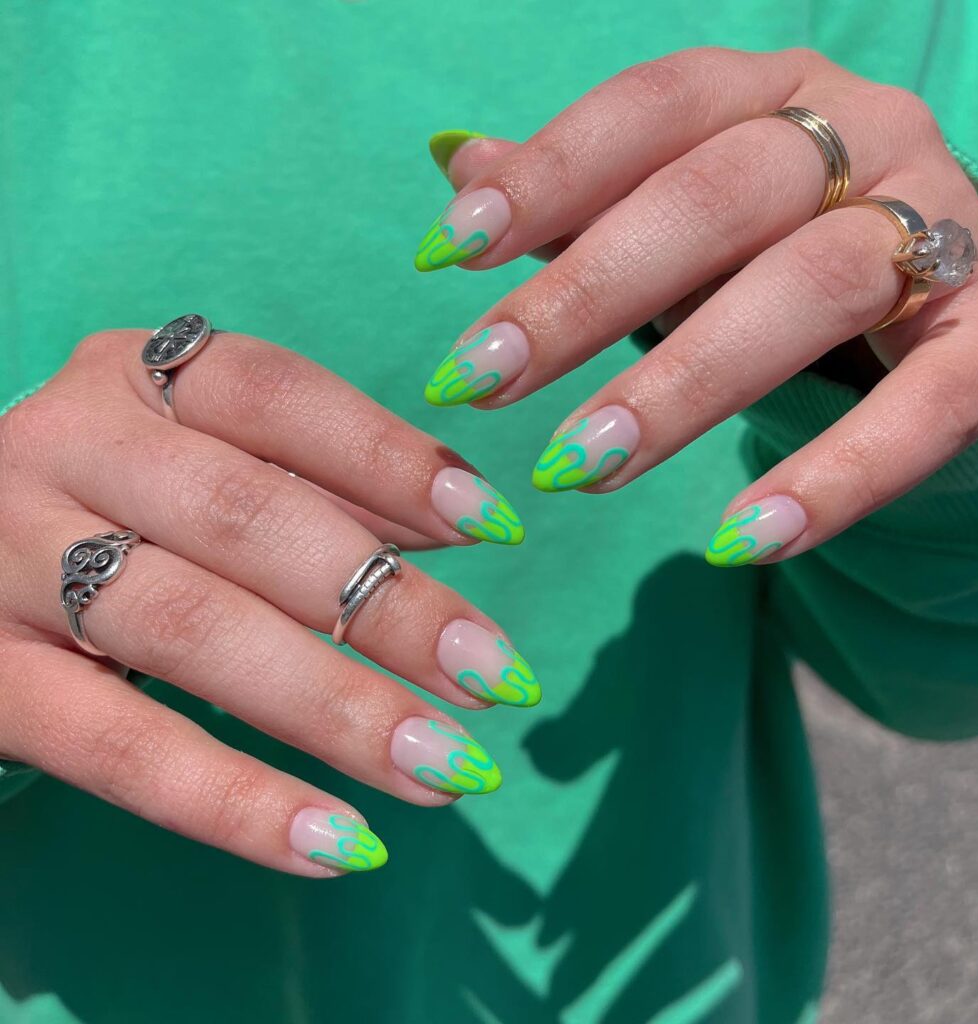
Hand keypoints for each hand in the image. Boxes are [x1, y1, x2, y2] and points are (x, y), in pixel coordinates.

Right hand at [0, 328, 538, 875]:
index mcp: (135, 374)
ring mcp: (6, 558)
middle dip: (388, 607)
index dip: (394, 460)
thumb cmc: (121, 504)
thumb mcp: (205, 461)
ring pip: (193, 630)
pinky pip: (115, 745)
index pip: (280, 397)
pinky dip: (235, 801)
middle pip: (249, 519)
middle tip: (496, 677)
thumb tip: (459, 524)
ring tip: (447, 768)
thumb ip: (319, 486)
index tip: (496, 527)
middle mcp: (65, 445)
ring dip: (338, 708)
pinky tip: (339, 844)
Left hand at [415, 47, 977, 565]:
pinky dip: (836, 476)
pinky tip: (739, 541)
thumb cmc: (767, 253)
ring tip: (578, 467)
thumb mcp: (674, 209)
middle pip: (718, 200)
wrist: (927, 304)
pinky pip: (927, 406)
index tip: (446, 255)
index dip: (548, 176)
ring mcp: (944, 231)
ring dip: (683, 386)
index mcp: (771, 94)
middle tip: (480, 383)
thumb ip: (578, 193)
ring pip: (812, 290)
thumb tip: (459, 164)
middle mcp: (864, 138)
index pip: (651, 109)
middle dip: (588, 296)